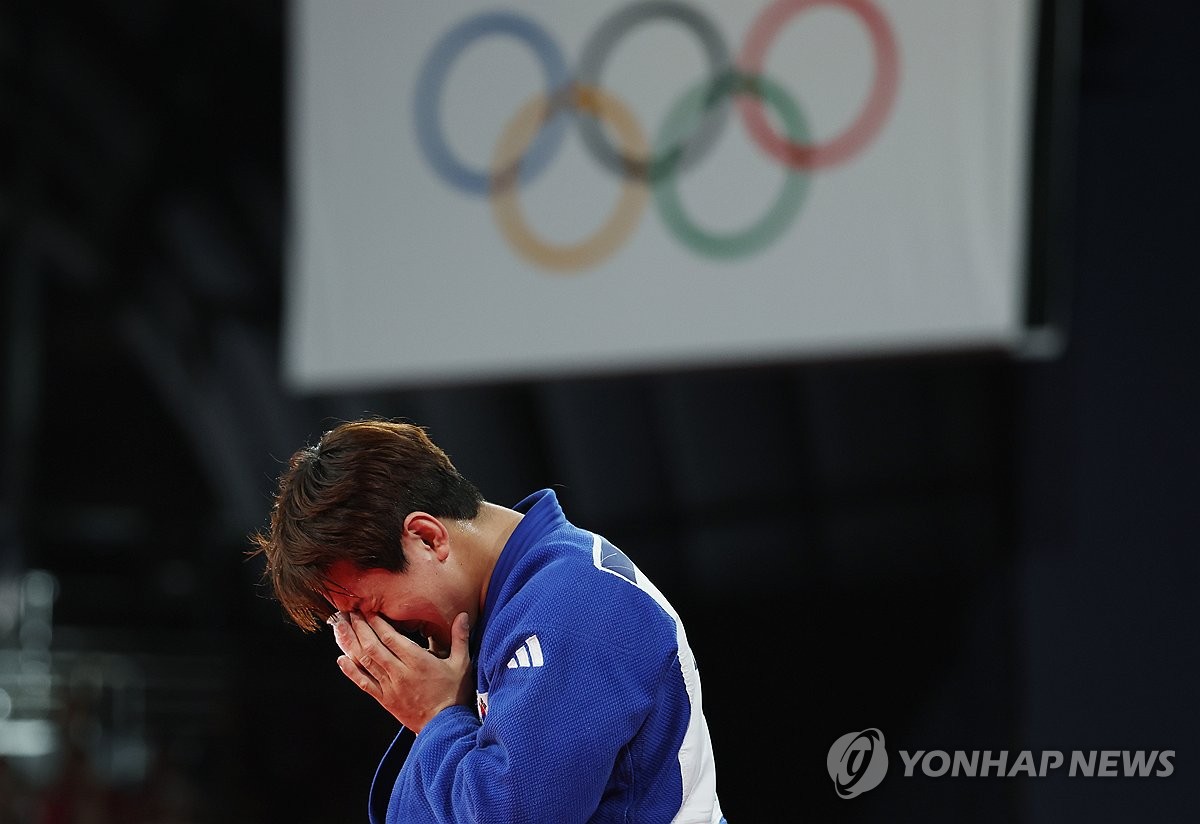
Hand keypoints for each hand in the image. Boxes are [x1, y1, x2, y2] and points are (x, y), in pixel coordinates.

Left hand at [332, 611, 473, 732]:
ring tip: (340, 628)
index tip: (368, 609)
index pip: (390, 638)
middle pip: (372, 647)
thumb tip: (463, 615)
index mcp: (418, 661)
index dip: (376, 622)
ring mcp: (390, 687)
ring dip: (350, 643)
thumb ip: (460, 638)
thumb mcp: (462, 664)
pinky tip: (341, 659)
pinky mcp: (385, 699)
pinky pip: (364, 684)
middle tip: (350, 612)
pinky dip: (350, 671)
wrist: (445, 727)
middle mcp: (400, 673)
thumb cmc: (455, 694)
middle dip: (359, 627)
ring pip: (365, 662)